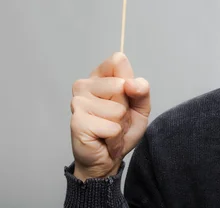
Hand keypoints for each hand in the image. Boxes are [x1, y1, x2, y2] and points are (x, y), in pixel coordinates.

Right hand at [69, 52, 150, 180]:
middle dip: (126, 108)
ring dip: (120, 125)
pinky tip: (104, 140)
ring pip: (118, 110)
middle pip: (120, 86)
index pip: (117, 60)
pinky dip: (115, 138)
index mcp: (99, 76)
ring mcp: (78, 103)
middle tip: (116, 119)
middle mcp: (84, 85)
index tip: (125, 96)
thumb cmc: (121, 129)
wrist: (108, 159)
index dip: (129, 81)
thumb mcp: (140, 106)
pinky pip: (112, 128)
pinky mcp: (77, 122)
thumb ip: (142, 89)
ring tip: (109, 130)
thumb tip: (129, 83)